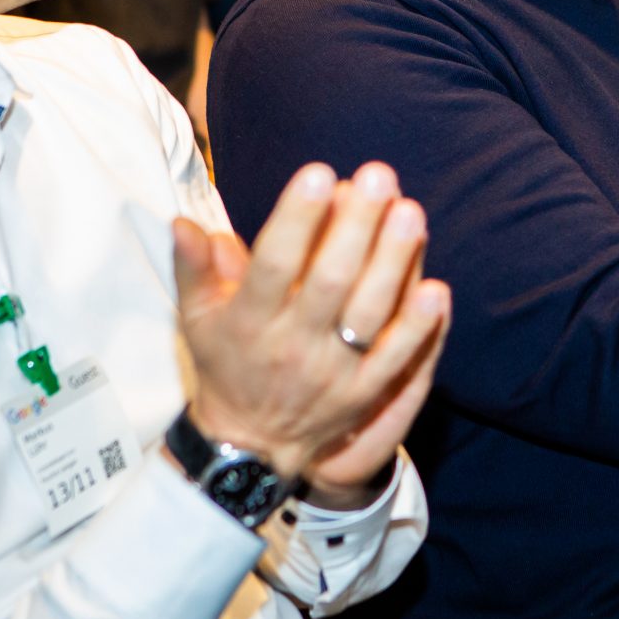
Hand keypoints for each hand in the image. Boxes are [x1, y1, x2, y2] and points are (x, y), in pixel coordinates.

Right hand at [172, 162, 450, 483]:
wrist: (249, 445)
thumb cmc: (226, 363)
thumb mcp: (197, 318)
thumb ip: (193, 268)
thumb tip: (182, 222)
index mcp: (249, 321)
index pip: (273, 265)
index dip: (296, 220)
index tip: (318, 174)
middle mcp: (292, 346)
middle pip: (329, 281)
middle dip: (356, 226)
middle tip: (378, 176)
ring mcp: (332, 373)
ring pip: (368, 314)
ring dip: (393, 262)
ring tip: (410, 212)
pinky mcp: (363, 394)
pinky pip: (395, 359)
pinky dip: (417, 328)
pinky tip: (436, 288)